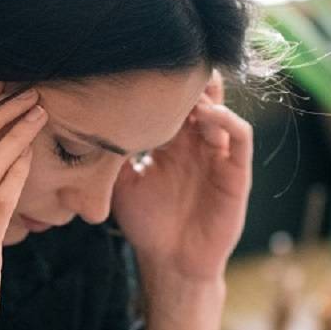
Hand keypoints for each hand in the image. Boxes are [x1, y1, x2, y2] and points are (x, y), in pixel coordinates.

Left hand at [111, 69, 251, 282]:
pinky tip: (208, 114)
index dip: (162, 86)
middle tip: (170, 67)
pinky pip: (240, 137)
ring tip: (188, 91)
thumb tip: (90, 121)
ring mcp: (219, 156)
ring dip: (207, 96)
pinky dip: (228, 120)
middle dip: (188, 82)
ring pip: (221, 111)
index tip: (144, 69)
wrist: (169, 262)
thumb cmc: (147, 224)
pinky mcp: (236, 173)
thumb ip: (113, 154)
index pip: (172, 103)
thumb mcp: (121, 183)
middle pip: (200, 98)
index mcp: (171, 143)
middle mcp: (197, 144)